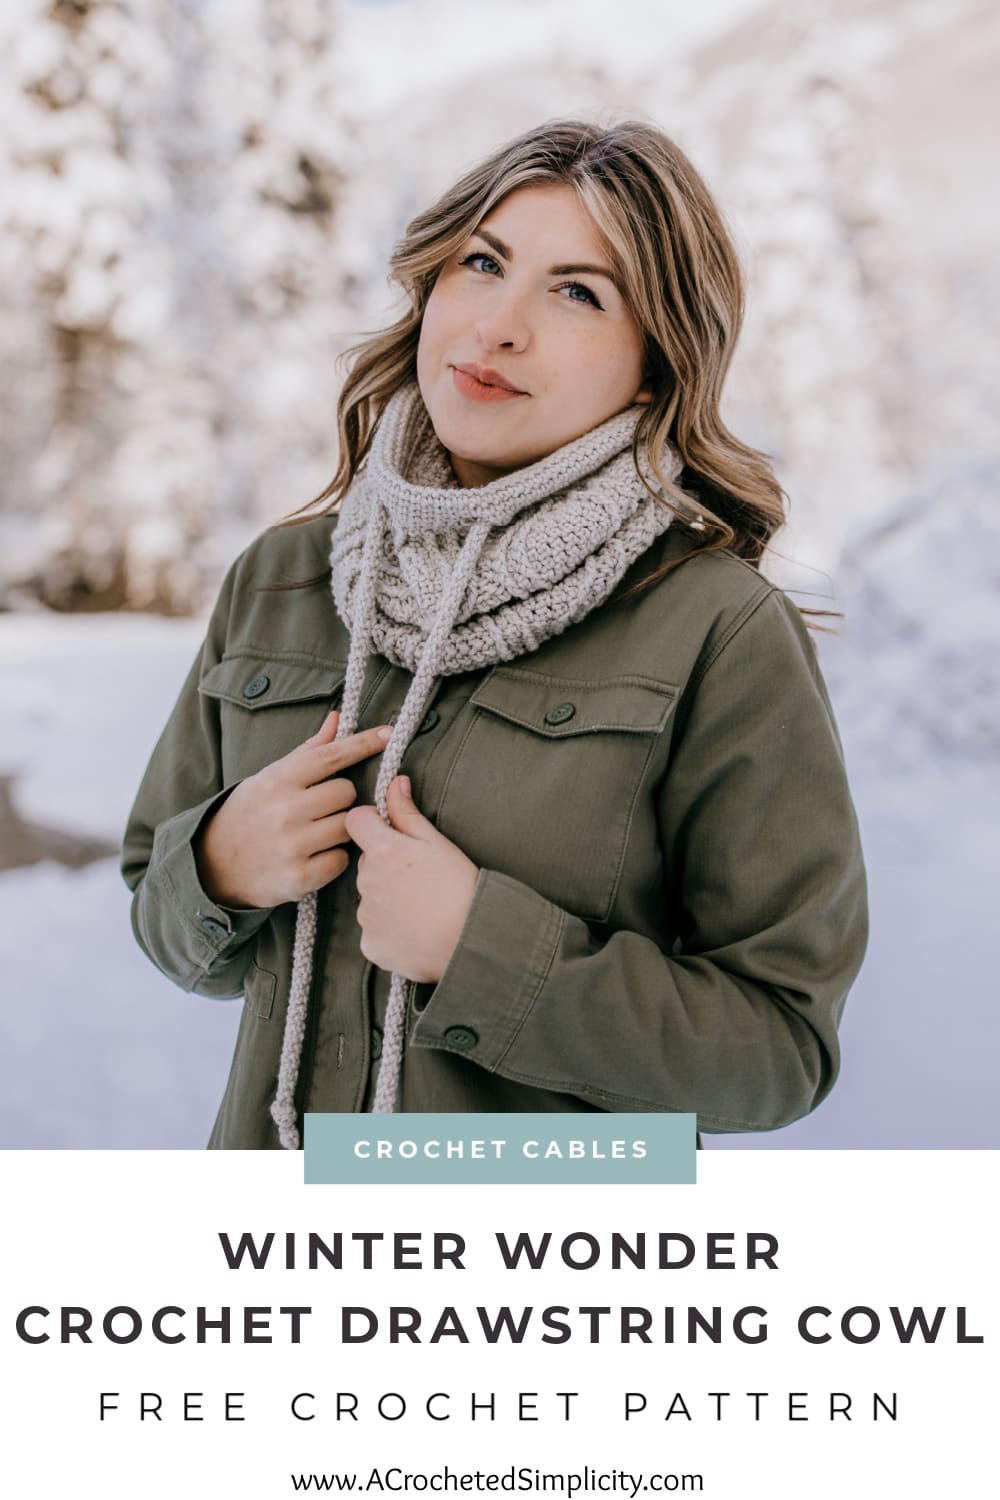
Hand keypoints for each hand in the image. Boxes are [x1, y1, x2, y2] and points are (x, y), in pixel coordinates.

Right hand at [193, 710, 392, 909]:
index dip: (363, 743)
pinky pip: (342, 860)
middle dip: (342, 798)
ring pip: (349, 826)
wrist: (213, 865)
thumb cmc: (250, 813)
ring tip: (318, 833)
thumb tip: (337, 719)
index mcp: (278, 779)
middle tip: (322, 807)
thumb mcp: (270, 777)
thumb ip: (307, 752)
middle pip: (346, 793)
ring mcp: (292, 845)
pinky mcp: (298, 877)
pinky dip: (335, 858)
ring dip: (342, 829)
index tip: (389, 734)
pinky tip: (315, 856)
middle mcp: (284, 810)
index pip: (331, 755)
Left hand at [344, 776, 479, 983]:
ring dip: (387, 900)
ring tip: (422, 909)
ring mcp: (366, 916)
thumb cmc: (460, 886)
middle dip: (385, 866)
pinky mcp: (371, 945)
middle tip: (419, 879)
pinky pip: (374, 931)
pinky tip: (416, 932)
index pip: (355, 821)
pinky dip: (390, 931)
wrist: (473, 938)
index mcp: (382, 850)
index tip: (390, 832)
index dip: (372, 823)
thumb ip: (408, 813)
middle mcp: (366, 882)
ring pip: (370, 898)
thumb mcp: (437, 842)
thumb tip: (394, 783)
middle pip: (366, 863)